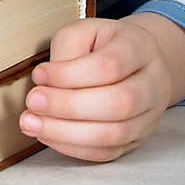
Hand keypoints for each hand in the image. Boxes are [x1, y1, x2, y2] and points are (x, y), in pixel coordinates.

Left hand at [18, 16, 173, 161]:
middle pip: (118, 103)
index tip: (38, 75)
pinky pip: (107, 152)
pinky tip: (48, 135)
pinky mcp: (137, 139)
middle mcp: (153, 83)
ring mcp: (149, 115)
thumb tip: (47, 85)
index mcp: (139, 47)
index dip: (70, 74)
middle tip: (33, 102)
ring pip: (114, 134)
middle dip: (68, 106)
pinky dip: (74, 147)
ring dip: (66, 133)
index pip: (109, 66)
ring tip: (32, 123)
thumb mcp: (83, 32)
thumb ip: (66, 52)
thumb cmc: (102, 45)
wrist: (136, 62)